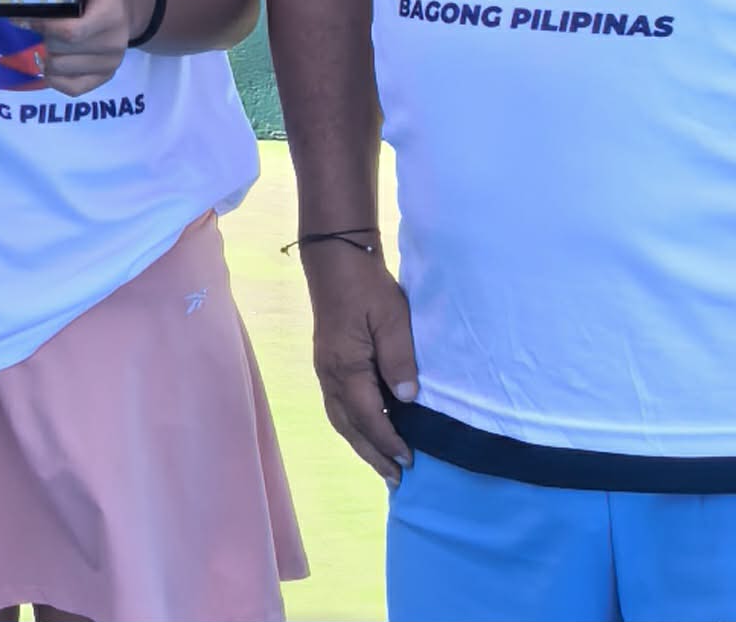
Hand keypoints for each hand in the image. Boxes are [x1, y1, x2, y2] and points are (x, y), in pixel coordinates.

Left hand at [30, 0, 145, 96]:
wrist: (126, 7)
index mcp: (111, 16)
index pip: (70, 32)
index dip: (42, 26)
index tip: (24, 17)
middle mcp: (114, 45)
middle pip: (60, 51)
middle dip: (43, 37)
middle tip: (40, 24)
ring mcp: (110, 65)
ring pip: (60, 70)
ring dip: (46, 55)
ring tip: (49, 39)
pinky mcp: (104, 78)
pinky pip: (71, 89)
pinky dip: (54, 78)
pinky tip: (50, 61)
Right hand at [300, 239, 418, 484]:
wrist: (335, 258)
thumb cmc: (366, 286)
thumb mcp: (391, 318)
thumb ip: (399, 359)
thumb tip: (407, 399)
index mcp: (345, 366)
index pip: (368, 417)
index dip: (389, 442)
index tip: (411, 461)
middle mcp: (329, 374)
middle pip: (349, 426)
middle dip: (373, 454)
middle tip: (397, 478)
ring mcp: (325, 368)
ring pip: (340, 418)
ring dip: (361, 443)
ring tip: (382, 462)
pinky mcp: (327, 361)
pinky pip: (338, 405)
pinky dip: (354, 424)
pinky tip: (368, 428)